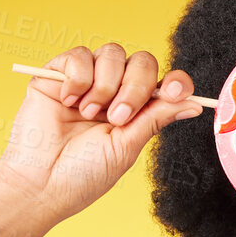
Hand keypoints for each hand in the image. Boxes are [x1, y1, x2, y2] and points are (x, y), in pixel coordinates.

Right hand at [0, 42, 203, 226]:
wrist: (41, 183)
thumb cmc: (83, 174)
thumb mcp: (127, 147)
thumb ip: (156, 119)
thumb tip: (194, 104)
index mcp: (135, 111)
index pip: (163, 83)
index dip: (175, 81)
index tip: (175, 90)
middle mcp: (113, 92)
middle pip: (141, 62)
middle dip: (134, 88)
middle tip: (117, 117)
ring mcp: (86, 82)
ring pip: (112, 54)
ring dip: (104, 85)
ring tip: (88, 114)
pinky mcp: (58, 75)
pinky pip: (78, 55)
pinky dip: (77, 78)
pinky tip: (68, 102)